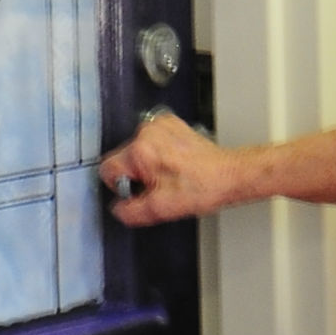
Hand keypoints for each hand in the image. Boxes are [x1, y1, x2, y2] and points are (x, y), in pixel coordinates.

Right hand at [98, 108, 239, 226]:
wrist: (228, 174)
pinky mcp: (169, 122)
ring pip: (137, 150)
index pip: (107, 169)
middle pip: (123, 159)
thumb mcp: (160, 210)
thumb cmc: (202, 188)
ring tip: (170, 174)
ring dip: (147, 163)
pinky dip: (158, 151)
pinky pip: (151, 140)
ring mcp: (159, 124)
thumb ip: (129, 212)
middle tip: (159, 185)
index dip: (121, 186)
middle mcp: (146, 132)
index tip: (139, 191)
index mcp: (140, 151)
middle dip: (137, 175)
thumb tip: (117, 208)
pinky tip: (174, 162)